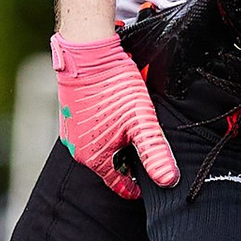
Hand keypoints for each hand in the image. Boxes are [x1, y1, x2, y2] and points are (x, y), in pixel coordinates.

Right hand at [50, 32, 177, 198]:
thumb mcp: (141, 120)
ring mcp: (72, 134)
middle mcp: (79, 150)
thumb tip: (169, 181)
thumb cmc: (114, 86)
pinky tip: (120, 119)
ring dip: (120, 147)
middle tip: (149, 152)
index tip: (154, 181)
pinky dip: (108, 133)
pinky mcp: (71, 118)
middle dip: (130, 164)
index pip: (120, 185)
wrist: (88, 54)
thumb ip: (154, 152)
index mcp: (94, 158)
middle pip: (111, 167)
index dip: (139, 186)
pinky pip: (93, 134)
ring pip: (103, 150)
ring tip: (136, 133)